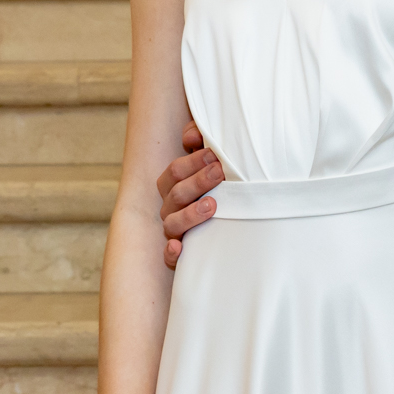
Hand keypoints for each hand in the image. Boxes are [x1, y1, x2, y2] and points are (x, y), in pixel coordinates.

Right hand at [159, 121, 222, 269]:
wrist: (225, 228)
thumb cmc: (216, 187)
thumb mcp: (210, 163)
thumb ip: (200, 143)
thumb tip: (193, 137)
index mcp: (173, 185)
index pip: (175, 171)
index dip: (193, 162)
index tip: (215, 155)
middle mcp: (170, 207)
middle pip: (177, 193)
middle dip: (198, 181)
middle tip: (219, 172)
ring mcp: (174, 230)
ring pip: (173, 223)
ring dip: (191, 213)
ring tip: (212, 204)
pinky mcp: (179, 253)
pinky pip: (168, 256)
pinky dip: (172, 252)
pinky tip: (178, 247)